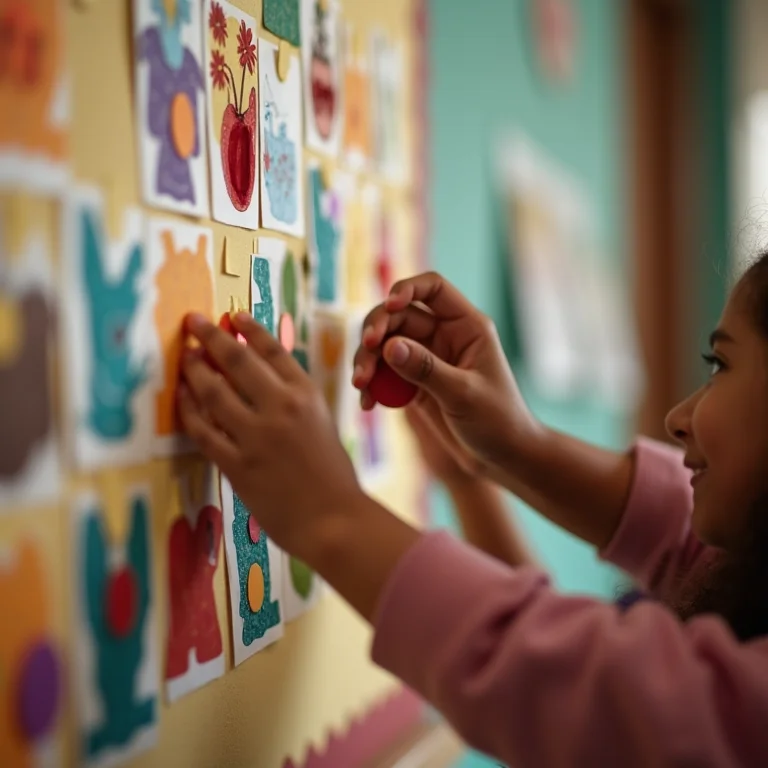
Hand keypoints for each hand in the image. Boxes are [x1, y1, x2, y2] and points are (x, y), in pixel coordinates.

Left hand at [178, 312, 363, 560]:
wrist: (332, 520)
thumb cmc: (333, 474)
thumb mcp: (321, 422)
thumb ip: (294, 399)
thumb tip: (262, 377)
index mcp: (306, 394)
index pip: (272, 349)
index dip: (248, 328)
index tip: (231, 316)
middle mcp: (280, 407)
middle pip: (236, 360)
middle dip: (210, 336)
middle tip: (192, 322)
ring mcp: (255, 435)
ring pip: (213, 391)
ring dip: (193, 369)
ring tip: (183, 356)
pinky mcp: (236, 464)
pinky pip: (203, 430)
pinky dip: (189, 410)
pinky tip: (182, 397)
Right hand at [353, 272, 540, 474]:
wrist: (502, 457)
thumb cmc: (498, 421)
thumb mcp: (463, 394)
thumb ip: (426, 369)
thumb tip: (388, 347)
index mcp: (466, 326)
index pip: (433, 288)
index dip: (407, 289)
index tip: (389, 306)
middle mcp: (444, 336)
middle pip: (398, 317)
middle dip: (377, 332)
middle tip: (366, 353)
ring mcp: (426, 359)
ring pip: (385, 345)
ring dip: (367, 361)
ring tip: (360, 385)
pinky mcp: (414, 383)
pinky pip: (384, 374)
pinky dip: (372, 385)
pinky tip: (367, 403)